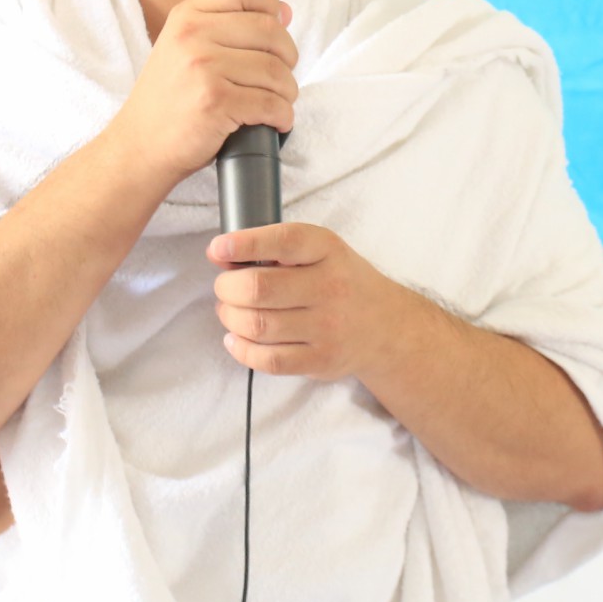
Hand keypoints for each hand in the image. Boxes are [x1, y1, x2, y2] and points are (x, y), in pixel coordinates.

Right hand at [107, 0, 296, 190]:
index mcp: (186, 16)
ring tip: (276, 102)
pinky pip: (270, 103)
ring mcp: (203, 67)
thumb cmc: (169, 100)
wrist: (139, 146)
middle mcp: (193, 35)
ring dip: (286, 92)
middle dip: (287, 58)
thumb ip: (231, 26)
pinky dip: (282, 116)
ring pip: (276, 70)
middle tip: (278, 77)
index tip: (275, 27)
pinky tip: (274, 122)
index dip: (269, 3)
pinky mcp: (215, 102)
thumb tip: (284, 12)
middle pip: (270, 31)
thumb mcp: (186, 49)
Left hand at [209, 222, 421, 382]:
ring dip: (230, 318)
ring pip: (257, 325)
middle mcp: (330, 287)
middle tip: (224, 287)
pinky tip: (236, 338)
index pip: (283, 241)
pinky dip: (241, 349)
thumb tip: (220, 254)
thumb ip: (275, 248)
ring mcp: (327, 327)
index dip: (245, 244)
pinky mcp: (320, 360)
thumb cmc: (341, 281)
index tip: (217, 249)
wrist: (385, 326)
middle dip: (227, 288)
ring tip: (230, 311)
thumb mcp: (320, 251)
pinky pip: (267, 360)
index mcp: (328, 250)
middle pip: (259, 289)